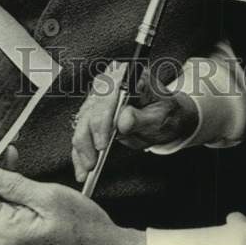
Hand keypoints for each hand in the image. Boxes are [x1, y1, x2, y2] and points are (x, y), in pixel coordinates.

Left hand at [0, 165, 145, 244]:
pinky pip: (1, 211)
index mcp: (5, 232)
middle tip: (4, 147)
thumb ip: (12, 183)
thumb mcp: (48, 195)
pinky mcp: (11, 239)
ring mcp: (4, 242)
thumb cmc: (82, 226)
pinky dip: (6, 192)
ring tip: (10, 156)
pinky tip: (14, 175)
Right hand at [71, 61, 199, 183]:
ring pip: (83, 121)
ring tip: (86, 168)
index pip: (108, 95)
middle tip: (92, 162)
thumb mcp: (159, 117)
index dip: (102, 120)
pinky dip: (80, 150)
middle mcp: (110, 82)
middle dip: (88, 138)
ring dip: (82, 146)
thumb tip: (123, 121)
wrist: (166, 115)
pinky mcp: (93, 111)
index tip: (102, 143)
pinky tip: (81, 166)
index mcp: (128, 76)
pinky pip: (82, 131)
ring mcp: (100, 96)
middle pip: (91, 108)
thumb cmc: (165, 112)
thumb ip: (140, 118)